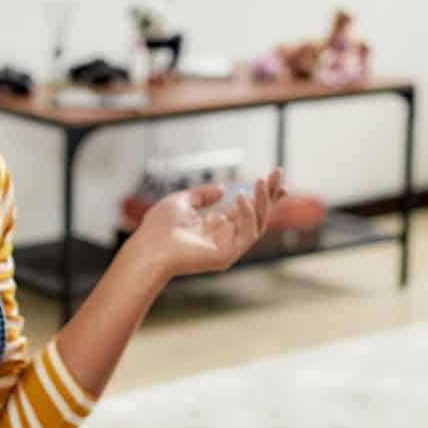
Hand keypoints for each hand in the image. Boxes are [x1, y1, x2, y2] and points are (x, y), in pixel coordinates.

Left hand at [129, 170, 287, 279]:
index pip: (245, 209)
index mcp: (216, 225)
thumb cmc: (158, 228)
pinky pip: (247, 234)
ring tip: (262, 181)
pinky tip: (242, 197)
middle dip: (270, 194)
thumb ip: (203, 195)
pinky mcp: (228, 255)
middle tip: (279, 172)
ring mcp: (228, 247)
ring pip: (257, 223)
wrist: (148, 247)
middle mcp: (226, 236)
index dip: (261, 194)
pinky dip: (248, 214)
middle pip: (257, 215)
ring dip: (263, 201)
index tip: (273, 177)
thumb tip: (223, 189)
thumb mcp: (182, 202)